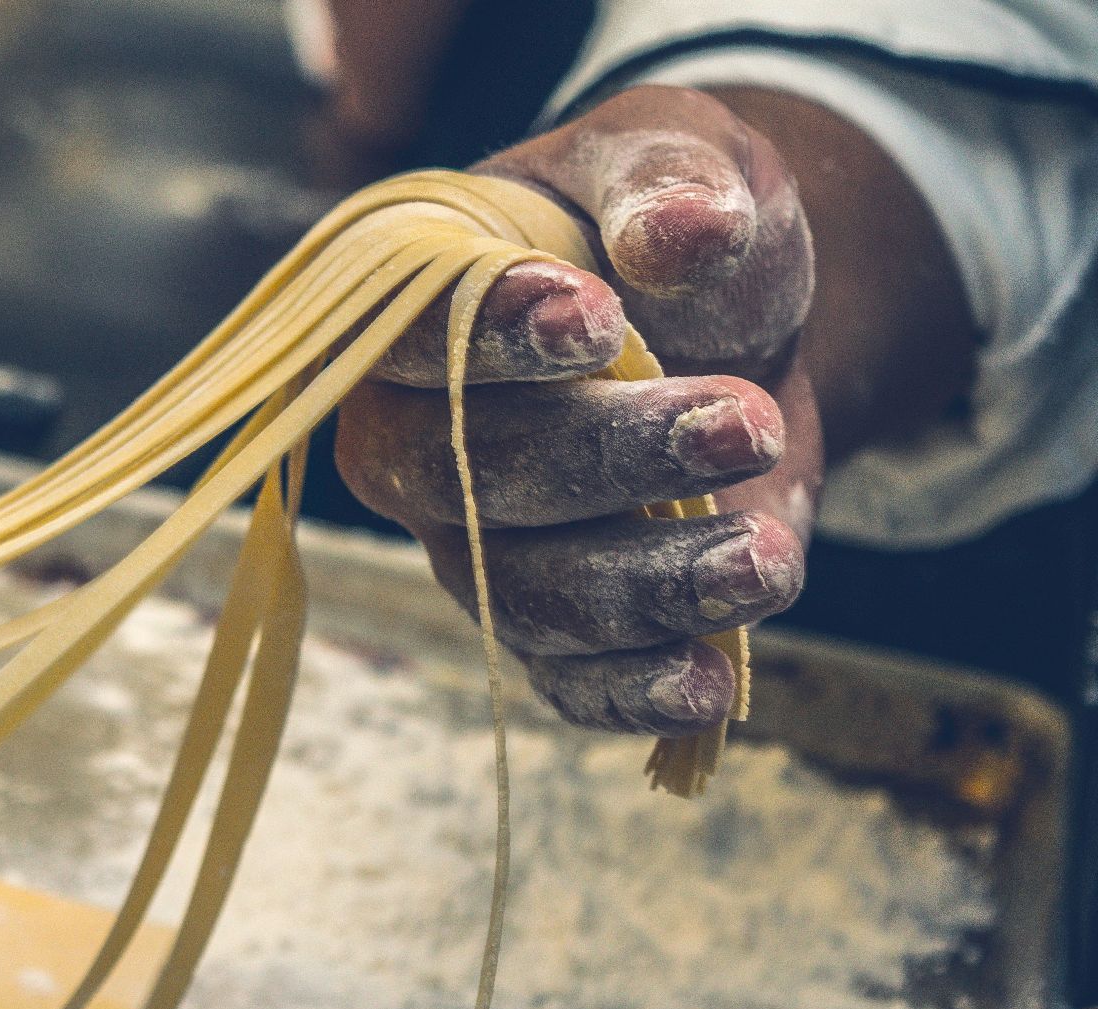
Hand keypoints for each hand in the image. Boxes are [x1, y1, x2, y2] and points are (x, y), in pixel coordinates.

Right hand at [336, 85, 816, 734]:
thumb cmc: (664, 224)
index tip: (598, 320)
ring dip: (646, 585)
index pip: (412, 338)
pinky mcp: (543, 621)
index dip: (491, 342)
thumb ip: (665, 175)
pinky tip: (710, 681)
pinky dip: (631, 691)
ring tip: (764, 557)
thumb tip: (679, 233)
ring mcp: (468, 541)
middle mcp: (411, 439)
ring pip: (524, 593)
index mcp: (408, 309)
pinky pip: (564, 679)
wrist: (727, 323)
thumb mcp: (674, 152)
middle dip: (608, 461)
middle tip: (743, 421)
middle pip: (467, 480)